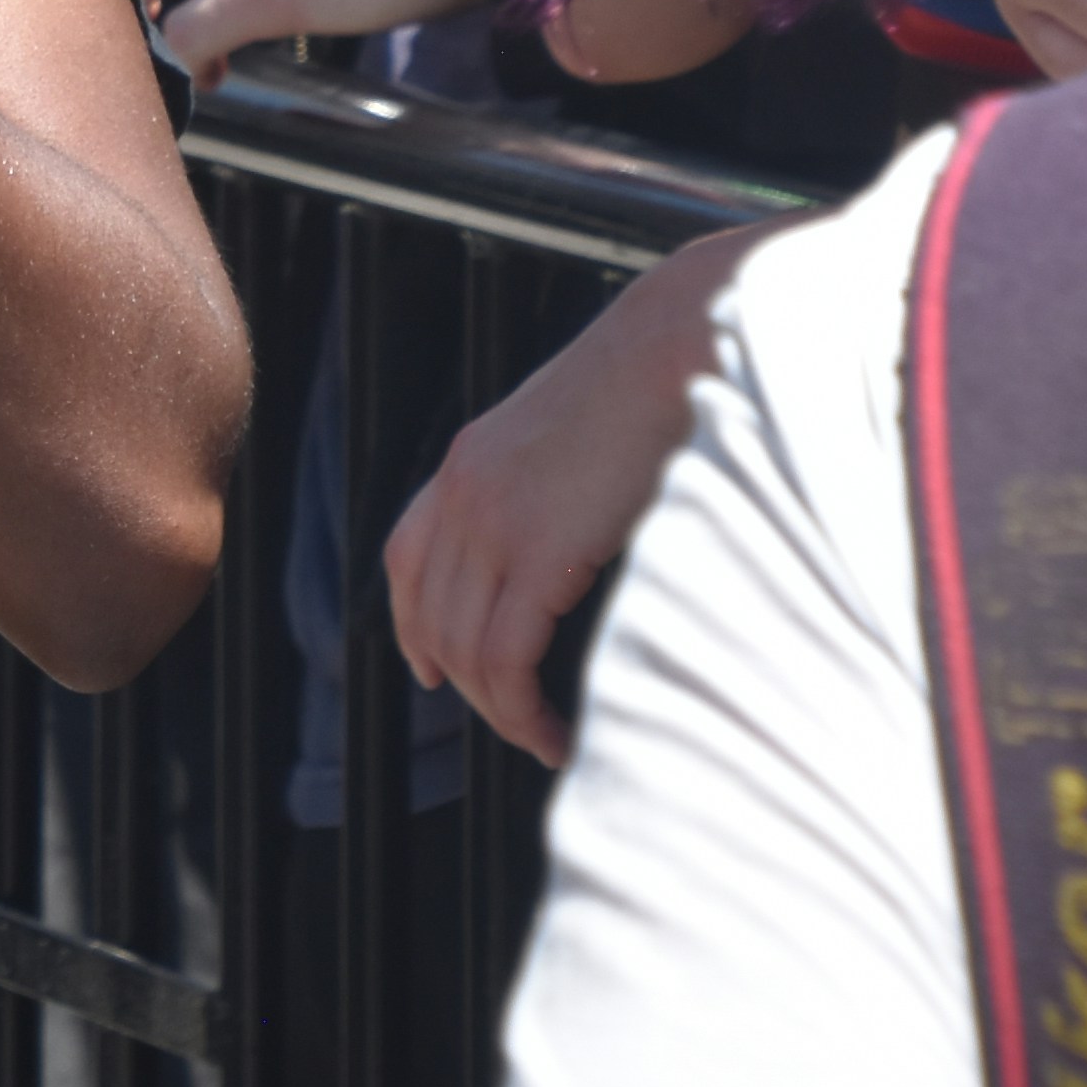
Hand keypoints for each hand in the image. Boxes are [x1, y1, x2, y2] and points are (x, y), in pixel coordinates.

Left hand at [383, 237, 748, 762]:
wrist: (680, 345)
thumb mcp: (576, 438)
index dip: (413, 626)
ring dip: (503, 711)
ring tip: (549, 741)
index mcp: (468, 464)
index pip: (407, 559)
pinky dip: (523, 709)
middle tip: (524, 726)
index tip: (435, 673)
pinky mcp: (535, 549)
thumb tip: (575, 540)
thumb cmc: (656, 388)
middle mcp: (462, 492)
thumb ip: (555, 487)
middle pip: (430, 618)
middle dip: (471, 688)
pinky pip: (504, 657)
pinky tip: (558, 732)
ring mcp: (491, 519)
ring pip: (465, 649)